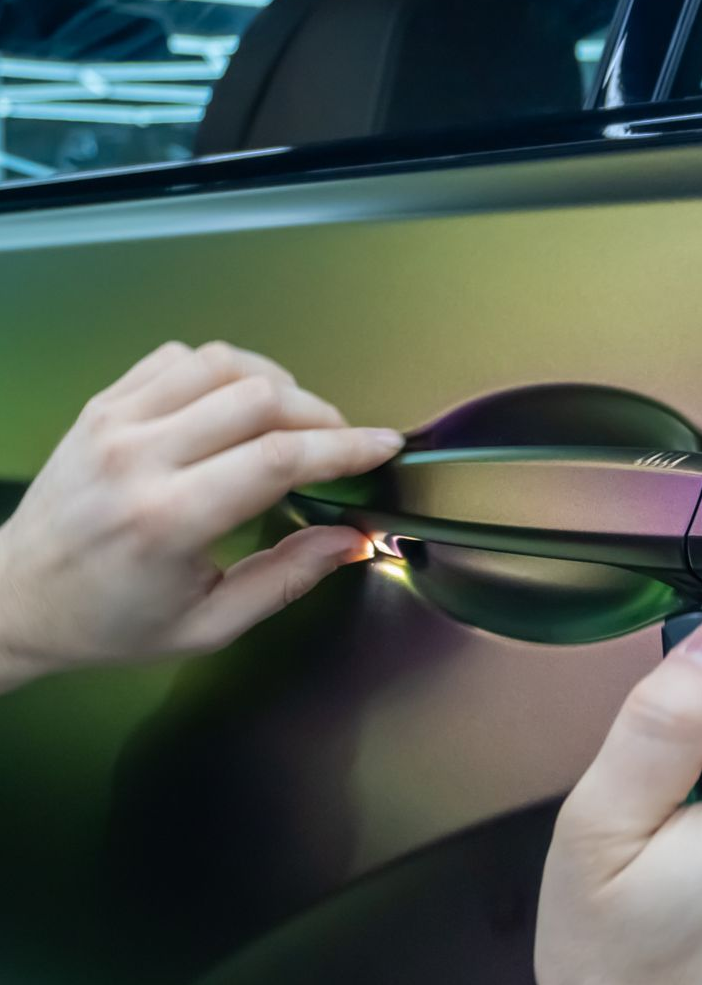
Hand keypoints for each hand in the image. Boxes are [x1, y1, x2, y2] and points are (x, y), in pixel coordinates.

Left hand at [0, 341, 401, 689]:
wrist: (18, 598)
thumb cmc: (110, 623)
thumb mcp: (206, 625)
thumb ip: (285, 580)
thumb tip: (349, 540)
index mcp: (167, 521)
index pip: (277, 458)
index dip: (344, 447)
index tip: (382, 445)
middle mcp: (138, 458)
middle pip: (258, 398)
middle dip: (319, 415)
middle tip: (339, 444)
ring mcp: (114, 421)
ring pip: (221, 362)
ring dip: (275, 383)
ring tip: (293, 421)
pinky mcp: (102, 404)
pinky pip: (178, 358)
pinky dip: (223, 370)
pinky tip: (234, 404)